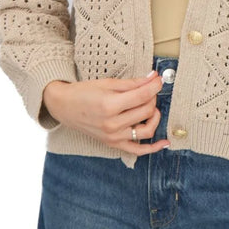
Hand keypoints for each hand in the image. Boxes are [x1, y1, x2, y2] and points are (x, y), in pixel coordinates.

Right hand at [42, 72, 170, 155]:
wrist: (65, 107)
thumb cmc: (84, 92)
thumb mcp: (108, 83)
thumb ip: (133, 83)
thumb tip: (153, 78)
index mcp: (110, 105)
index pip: (143, 95)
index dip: (155, 85)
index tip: (159, 79)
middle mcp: (112, 124)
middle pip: (147, 110)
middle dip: (153, 97)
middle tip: (149, 89)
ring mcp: (113, 137)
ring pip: (147, 129)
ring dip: (155, 116)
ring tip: (151, 107)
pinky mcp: (113, 144)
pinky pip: (138, 150)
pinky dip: (152, 148)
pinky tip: (164, 142)